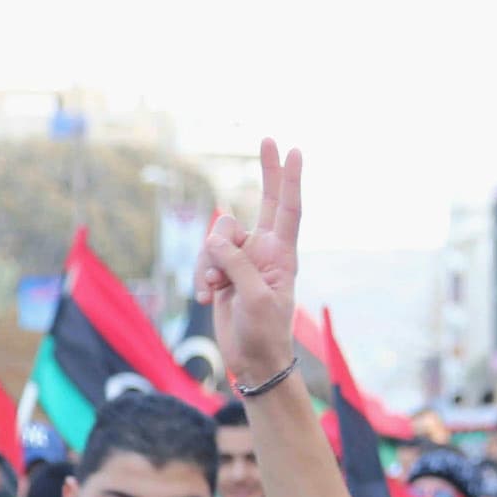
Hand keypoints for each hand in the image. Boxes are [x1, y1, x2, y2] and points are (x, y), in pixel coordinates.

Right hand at [197, 142, 304, 388]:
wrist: (252, 359)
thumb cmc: (263, 332)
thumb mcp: (255, 298)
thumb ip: (237, 263)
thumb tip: (217, 237)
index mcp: (282, 255)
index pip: (288, 210)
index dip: (290, 180)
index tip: (295, 151)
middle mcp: (264, 250)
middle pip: (264, 201)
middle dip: (266, 172)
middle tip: (268, 138)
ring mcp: (242, 258)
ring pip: (216, 235)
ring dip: (209, 262)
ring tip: (217, 289)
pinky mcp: (222, 269)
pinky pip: (203, 257)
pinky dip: (200, 274)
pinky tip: (206, 296)